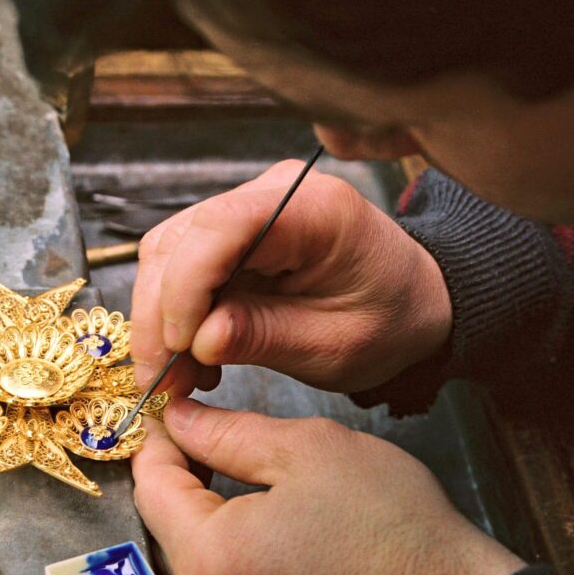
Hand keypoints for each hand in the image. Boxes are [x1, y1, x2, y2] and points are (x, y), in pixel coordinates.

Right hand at [131, 160, 450, 396]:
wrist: (413, 302)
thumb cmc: (388, 320)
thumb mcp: (335, 345)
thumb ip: (265, 338)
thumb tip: (198, 342)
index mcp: (315, 210)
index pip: (221, 227)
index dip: (185, 286)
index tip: (180, 346)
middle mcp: (273, 193)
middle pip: (181, 240)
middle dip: (160, 314)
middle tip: (161, 381)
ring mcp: (249, 208)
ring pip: (169, 253)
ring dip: (160, 319)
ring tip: (177, 376)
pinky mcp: (234, 233)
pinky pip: (182, 266)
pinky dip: (175, 314)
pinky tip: (192, 356)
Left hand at [132, 398, 524, 574]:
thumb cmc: (388, 526)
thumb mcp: (302, 450)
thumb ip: (224, 432)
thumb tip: (179, 421)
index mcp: (208, 558)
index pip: (151, 484)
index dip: (160, 436)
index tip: (176, 406)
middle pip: (164, 520)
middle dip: (179, 468)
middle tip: (208, 424)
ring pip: (190, 548)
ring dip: (202, 503)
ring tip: (238, 461)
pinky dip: (227, 538)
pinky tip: (260, 507)